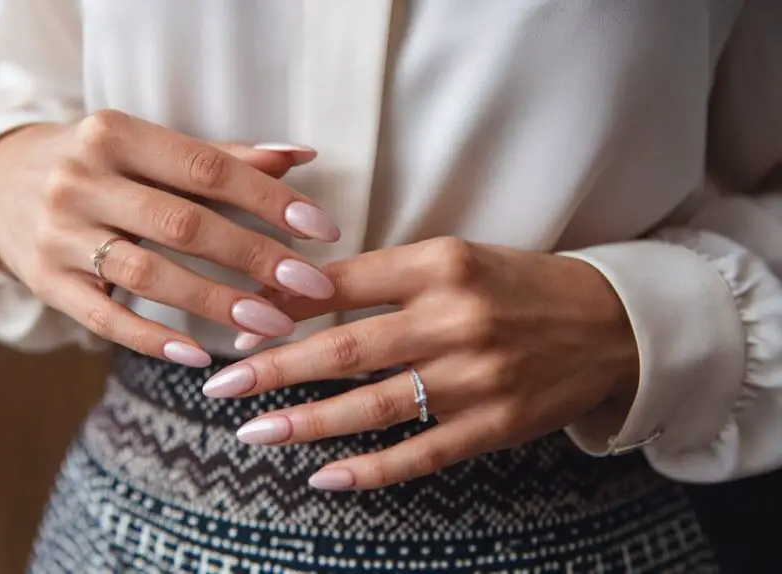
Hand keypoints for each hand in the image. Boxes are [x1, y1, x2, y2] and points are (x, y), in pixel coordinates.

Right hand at [0, 110, 339, 366]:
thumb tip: (301, 156)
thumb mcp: (145, 146)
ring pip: (147, 274)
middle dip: (254, 257)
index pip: (205, 168)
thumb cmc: (95, 162)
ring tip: (272, 324)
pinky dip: (153, 339)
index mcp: (113, 133)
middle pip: (181, 224)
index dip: (268, 200)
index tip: (322, 229)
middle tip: (311, 286)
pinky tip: (199, 354)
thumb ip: (220, 156)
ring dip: (215, 302)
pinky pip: (104, 318)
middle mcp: (80, 180)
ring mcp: (57, 234)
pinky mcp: (43, 280)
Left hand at [201, 238, 639, 489]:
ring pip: (372, 407)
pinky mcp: (495, 426)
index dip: (282, 308)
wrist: (609, 323)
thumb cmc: (515, 285)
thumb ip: (384, 277)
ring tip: (253, 431)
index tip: (238, 326)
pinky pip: (420, 454)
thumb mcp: (453, 259)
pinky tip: (323, 478)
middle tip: (219, 385)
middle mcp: (454, 319)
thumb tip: (298, 298)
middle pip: (344, 350)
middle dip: (273, 370)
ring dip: (305, 423)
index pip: (341, 285)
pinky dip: (369, 470)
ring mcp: (475, 378)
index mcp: (440, 264)